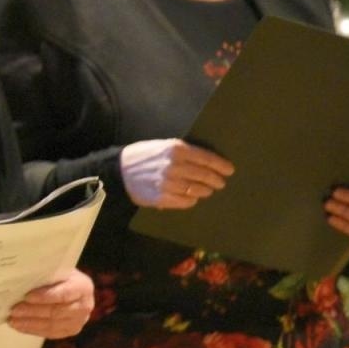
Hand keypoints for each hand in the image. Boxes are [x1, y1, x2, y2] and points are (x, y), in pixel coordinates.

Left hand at [9, 269, 93, 338]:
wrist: (69, 284)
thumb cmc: (59, 274)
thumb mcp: (56, 269)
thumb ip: (44, 273)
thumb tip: (19, 276)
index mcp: (83, 286)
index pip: (64, 294)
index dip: (45, 296)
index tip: (26, 296)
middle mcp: (85, 305)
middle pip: (56, 311)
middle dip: (33, 311)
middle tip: (14, 310)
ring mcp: (79, 320)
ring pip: (52, 325)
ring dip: (30, 323)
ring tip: (12, 320)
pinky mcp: (71, 330)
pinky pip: (51, 333)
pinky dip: (33, 330)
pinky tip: (20, 326)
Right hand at [119, 138, 233, 208]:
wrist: (119, 169)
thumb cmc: (143, 155)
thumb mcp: (162, 145)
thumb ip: (183, 152)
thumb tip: (207, 162)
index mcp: (176, 149)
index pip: (207, 158)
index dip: (221, 165)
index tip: (229, 170)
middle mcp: (175, 166)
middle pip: (205, 175)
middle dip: (215, 180)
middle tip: (220, 183)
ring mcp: (169, 183)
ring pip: (198, 190)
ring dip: (205, 191)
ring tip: (206, 190)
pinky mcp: (163, 197)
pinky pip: (186, 201)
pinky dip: (191, 200)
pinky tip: (190, 197)